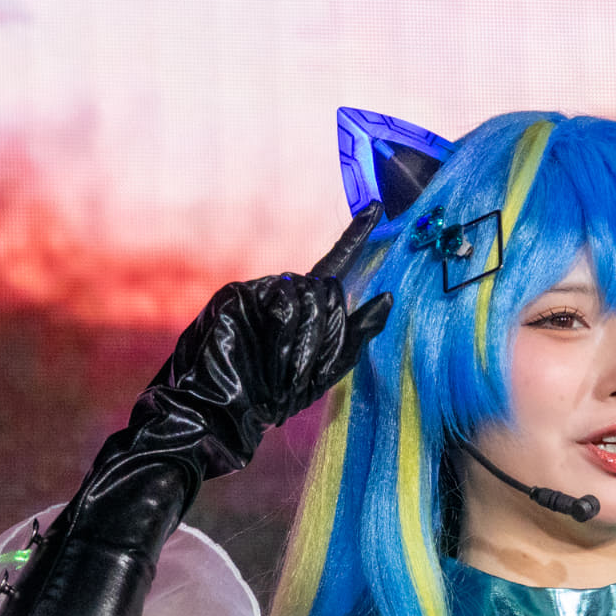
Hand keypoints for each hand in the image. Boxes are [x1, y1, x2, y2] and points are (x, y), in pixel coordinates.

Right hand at [159, 204, 393, 443]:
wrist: (226, 409)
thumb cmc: (275, 393)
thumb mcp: (327, 368)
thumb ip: (356, 334)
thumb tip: (389, 297)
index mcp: (304, 305)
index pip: (335, 264)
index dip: (356, 236)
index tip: (377, 207)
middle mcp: (283, 291)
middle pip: (327, 288)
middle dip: (328, 332)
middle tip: (308, 371)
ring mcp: (259, 290)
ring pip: (308, 293)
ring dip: (309, 338)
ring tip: (288, 369)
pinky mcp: (238, 294)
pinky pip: (283, 301)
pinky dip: (288, 331)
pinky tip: (273, 351)